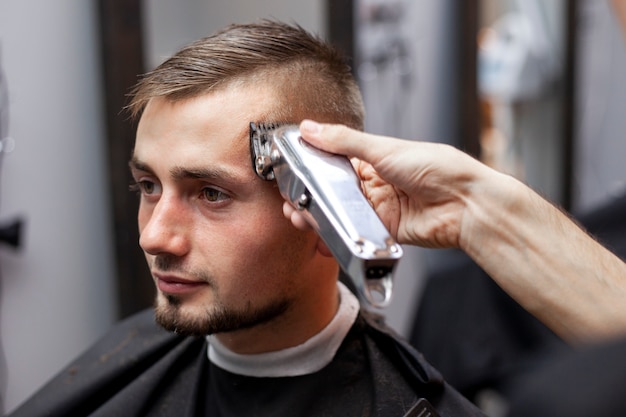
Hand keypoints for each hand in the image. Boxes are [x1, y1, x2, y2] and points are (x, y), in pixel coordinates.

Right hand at [285, 120, 496, 248]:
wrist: (467, 204)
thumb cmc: (438, 169)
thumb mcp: (385, 149)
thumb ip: (345, 142)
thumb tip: (311, 128)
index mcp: (375, 158)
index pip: (334, 159)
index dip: (312, 164)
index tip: (290, 168)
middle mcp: (375, 183)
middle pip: (333, 189)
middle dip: (310, 195)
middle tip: (292, 199)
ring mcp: (379, 208)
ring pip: (340, 212)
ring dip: (319, 215)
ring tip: (300, 217)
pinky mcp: (384, 231)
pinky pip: (355, 233)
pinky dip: (337, 236)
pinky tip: (322, 236)